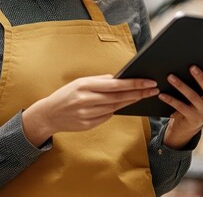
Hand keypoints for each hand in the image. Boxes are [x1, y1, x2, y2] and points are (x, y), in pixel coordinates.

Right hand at [22, 74, 158, 145]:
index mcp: (84, 85)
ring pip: (115, 107)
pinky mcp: (88, 125)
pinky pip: (107, 116)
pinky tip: (124, 104)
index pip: (116, 85)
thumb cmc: (66, 95)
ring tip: (144, 96)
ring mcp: (87, 114)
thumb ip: (99, 80)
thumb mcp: (79, 82)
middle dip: (139, 93)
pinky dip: (115, 110)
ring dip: (131, 101)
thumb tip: (119, 78)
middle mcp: (86, 100)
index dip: (134, 84)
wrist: (48, 114)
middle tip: (154, 89)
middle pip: (119, 97)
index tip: (149, 82)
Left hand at [159, 65, 202, 149]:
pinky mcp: (193, 119)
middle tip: (191, 67)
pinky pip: (181, 107)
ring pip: (193, 97)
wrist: (187, 125)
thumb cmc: (195, 102)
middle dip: (200, 77)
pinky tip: (162, 94)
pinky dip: (171, 99)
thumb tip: (194, 64)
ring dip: (181, 85)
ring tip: (170, 77)